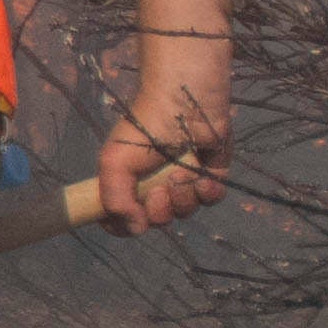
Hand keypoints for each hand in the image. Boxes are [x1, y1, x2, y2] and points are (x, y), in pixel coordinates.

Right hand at [93, 52, 227, 232]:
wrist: (184, 97)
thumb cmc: (146, 125)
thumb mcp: (114, 161)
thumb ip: (115, 199)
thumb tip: (136, 229)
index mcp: (128, 180)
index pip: (122, 216)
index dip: (124, 225)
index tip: (129, 221)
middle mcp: (155, 183)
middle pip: (157, 220)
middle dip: (159, 211)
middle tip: (159, 191)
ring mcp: (185, 179)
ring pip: (185, 211)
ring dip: (184, 199)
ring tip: (182, 176)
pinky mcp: (212, 172)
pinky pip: (211, 198)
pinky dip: (208, 193)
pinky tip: (204, 178)